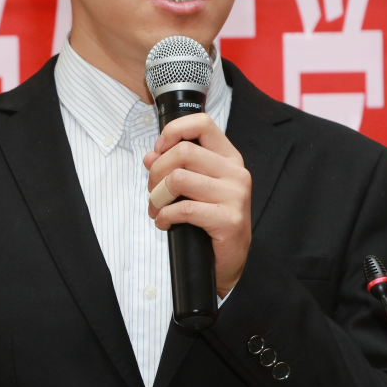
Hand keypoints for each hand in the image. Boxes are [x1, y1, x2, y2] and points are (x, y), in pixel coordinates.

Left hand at [144, 112, 251, 295]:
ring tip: (157, 209)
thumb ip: (175, 168)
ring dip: (157, 197)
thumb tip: (150, 156)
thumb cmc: (210, 224)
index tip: (159, 150)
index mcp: (229, 159)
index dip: (174, 131)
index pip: (203, 124)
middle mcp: (236, 173)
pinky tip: (164, 223)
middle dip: (157, 172)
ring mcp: (235, 196)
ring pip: (179, 179)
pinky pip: (184, 209)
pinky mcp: (229, 220)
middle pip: (184, 152)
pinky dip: (165, 216)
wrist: (228, 262)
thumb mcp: (194, 189)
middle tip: (153, 192)